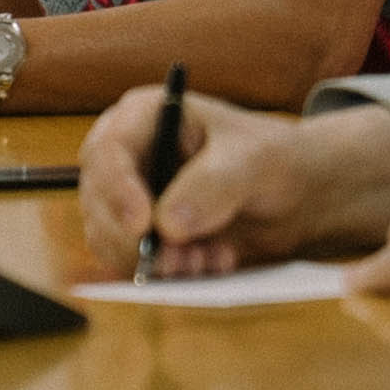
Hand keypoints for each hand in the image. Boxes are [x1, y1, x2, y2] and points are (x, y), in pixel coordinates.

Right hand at [79, 96, 389, 279]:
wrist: (291, 193)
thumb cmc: (271, 158)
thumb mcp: (254, 161)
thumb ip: (214, 185)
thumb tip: (167, 224)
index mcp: (145, 116)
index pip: (108, 151)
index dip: (117, 190)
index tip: (142, 226)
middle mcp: (126, 155)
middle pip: (98, 202)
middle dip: (137, 240)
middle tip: (182, 261)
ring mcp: (127, 196)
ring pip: (110, 239)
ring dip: (155, 262)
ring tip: (210, 261)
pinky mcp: (139, 234)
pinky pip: (132, 262)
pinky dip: (167, 273)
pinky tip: (211, 263)